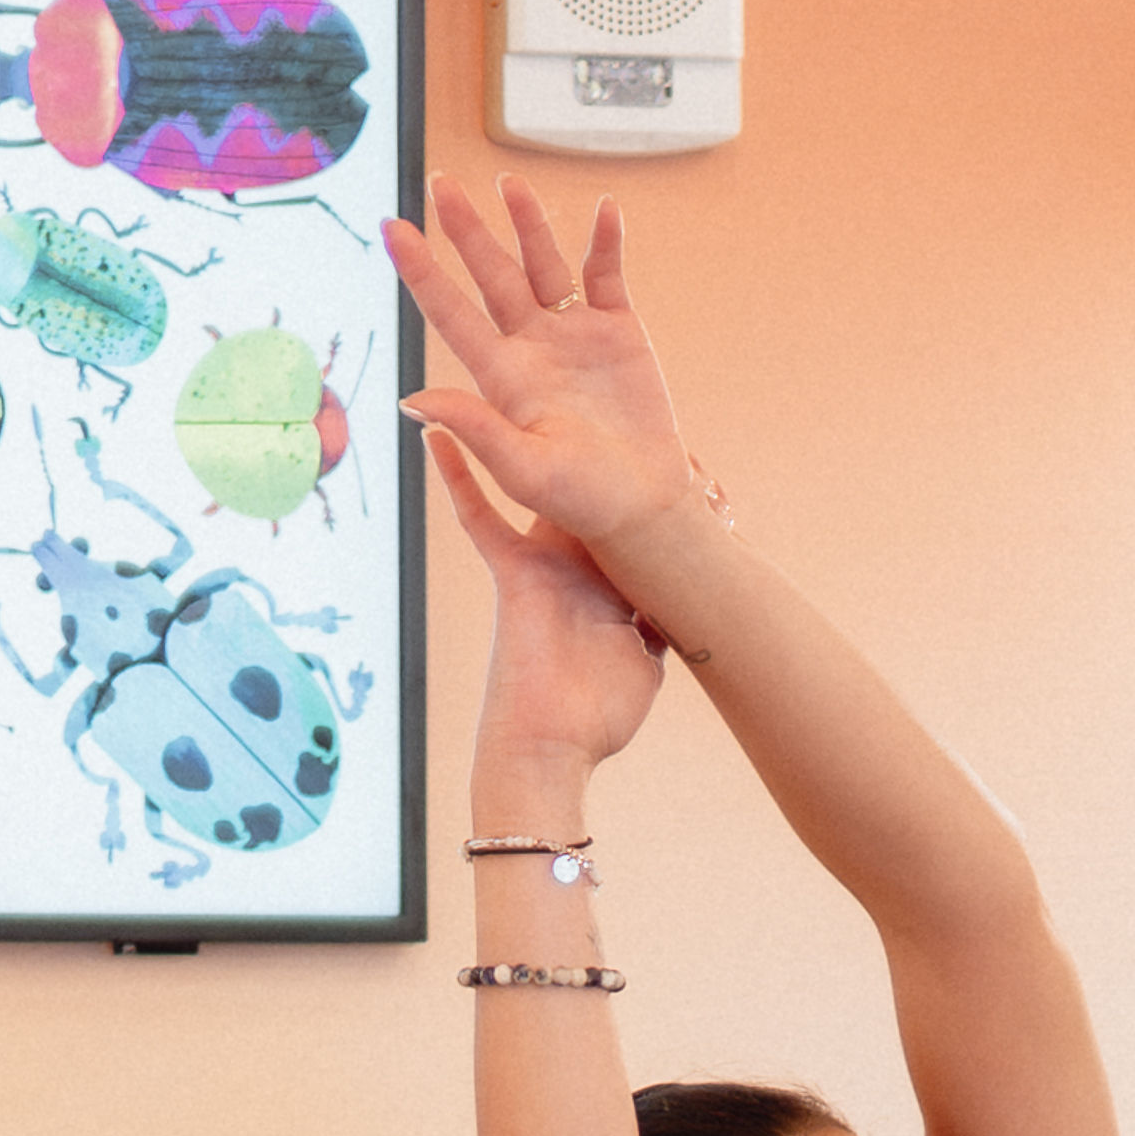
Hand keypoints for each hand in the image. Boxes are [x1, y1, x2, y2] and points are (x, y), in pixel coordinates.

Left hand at [389, 171, 712, 566]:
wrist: (645, 509)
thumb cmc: (583, 502)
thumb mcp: (523, 470)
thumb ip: (474, 428)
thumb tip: (411, 401)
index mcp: (502, 377)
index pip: (450, 313)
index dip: (421, 271)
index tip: (393, 228)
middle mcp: (531, 347)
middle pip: (491, 274)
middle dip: (465, 229)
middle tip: (439, 183)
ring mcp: (574, 334)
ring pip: (543, 263)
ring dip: (528, 222)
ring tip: (508, 183)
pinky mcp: (618, 331)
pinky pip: (606, 274)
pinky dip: (606, 240)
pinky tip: (605, 210)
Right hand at [426, 433, 666, 778]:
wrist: (552, 746)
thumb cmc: (596, 716)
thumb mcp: (644, 660)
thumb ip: (654, 623)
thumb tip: (677, 603)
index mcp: (607, 578)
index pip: (632, 526)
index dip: (661, 499)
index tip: (696, 469)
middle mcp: (574, 561)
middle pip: (598, 498)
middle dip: (625, 464)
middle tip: (655, 423)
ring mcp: (541, 562)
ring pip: (551, 490)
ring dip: (553, 444)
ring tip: (561, 389)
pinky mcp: (511, 571)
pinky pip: (477, 516)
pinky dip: (456, 477)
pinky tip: (438, 431)